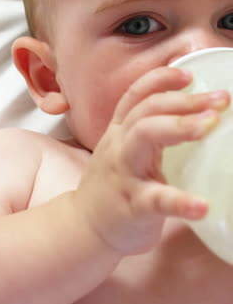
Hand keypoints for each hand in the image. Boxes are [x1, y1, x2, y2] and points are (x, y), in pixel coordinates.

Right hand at [74, 67, 229, 254]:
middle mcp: (120, 146)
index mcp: (120, 133)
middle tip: (220, 100)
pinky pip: (156, 200)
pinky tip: (202, 206)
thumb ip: (146, 133)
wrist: (84, 228)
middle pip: (146, 110)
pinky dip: (180, 201)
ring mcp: (125, 174)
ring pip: (144, 137)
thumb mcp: (122, 152)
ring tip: (210, 125)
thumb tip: (187, 117)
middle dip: (183, 100)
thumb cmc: (111, 188)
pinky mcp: (133, 205)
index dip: (161, 79)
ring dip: (180, 126)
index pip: (136, 96)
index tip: (189, 76)